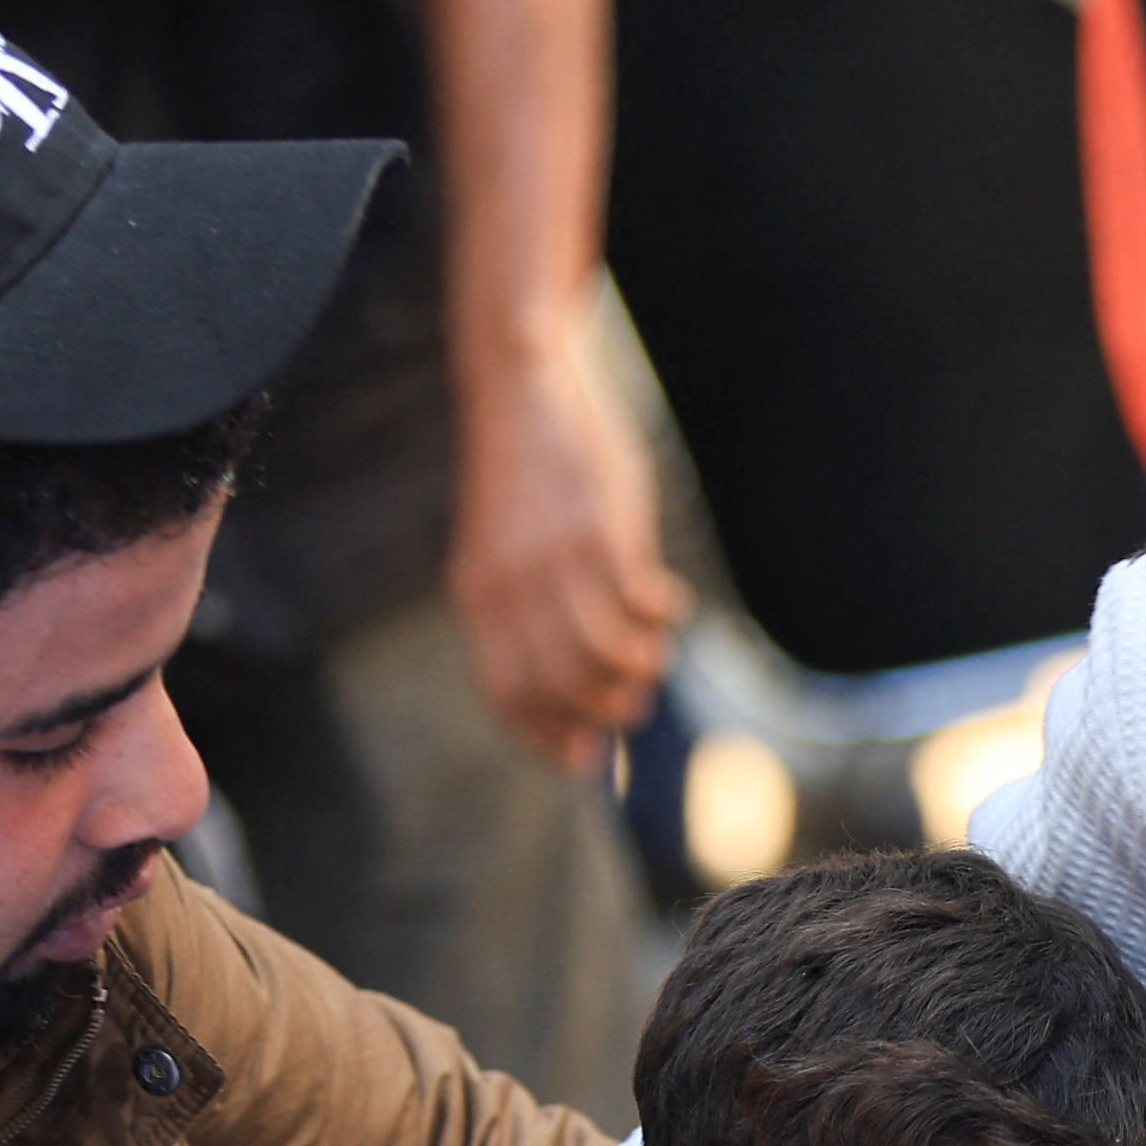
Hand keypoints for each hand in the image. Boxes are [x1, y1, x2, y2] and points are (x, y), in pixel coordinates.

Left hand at [447, 321, 684, 768]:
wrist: (521, 388)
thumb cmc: (524, 478)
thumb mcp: (505, 551)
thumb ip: (527, 614)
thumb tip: (580, 690)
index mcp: (477, 598)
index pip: (509, 697)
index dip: (550, 738)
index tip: (588, 757)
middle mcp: (510, 589)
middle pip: (561, 688)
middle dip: (606, 710)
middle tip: (637, 700)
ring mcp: (555, 562)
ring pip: (604, 656)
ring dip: (641, 669)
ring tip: (657, 652)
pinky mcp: (601, 534)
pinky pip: (641, 607)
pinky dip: (662, 618)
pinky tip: (668, 601)